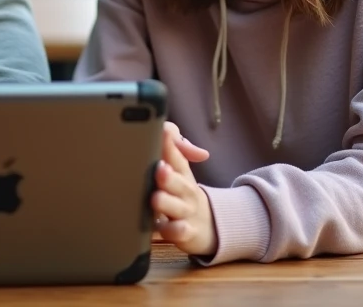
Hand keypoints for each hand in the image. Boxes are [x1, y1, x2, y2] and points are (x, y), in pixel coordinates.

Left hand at [151, 122, 215, 257]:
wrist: (207, 225)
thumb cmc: (182, 193)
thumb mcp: (179, 172)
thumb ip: (171, 150)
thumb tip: (167, 130)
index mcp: (181, 173)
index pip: (177, 155)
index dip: (171, 143)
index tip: (163, 131)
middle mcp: (185, 190)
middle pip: (179, 182)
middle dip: (168, 176)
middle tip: (160, 169)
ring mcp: (186, 212)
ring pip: (177, 207)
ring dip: (166, 202)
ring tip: (155, 198)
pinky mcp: (185, 233)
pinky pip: (180, 232)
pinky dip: (172, 230)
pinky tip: (163, 227)